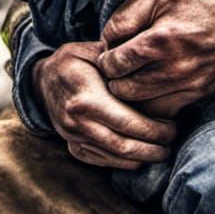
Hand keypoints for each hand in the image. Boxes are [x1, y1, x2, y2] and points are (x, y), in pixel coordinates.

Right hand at [35, 40, 176, 168]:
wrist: (41, 80)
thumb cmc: (73, 61)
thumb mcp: (93, 51)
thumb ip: (118, 59)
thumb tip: (149, 63)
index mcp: (86, 99)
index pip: (128, 123)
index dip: (155, 130)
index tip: (174, 127)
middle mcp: (78, 122)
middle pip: (124, 145)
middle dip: (154, 148)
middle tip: (173, 141)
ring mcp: (73, 138)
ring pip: (115, 158)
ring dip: (142, 158)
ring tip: (163, 151)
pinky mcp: (73, 147)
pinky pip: (102, 161)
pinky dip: (124, 163)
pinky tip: (140, 156)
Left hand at [97, 0, 214, 117]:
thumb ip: (129, 13)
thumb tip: (107, 36)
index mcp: (157, 41)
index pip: (112, 64)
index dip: (106, 57)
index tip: (111, 51)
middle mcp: (172, 71)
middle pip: (123, 91)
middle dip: (115, 79)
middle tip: (120, 66)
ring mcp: (189, 86)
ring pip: (144, 107)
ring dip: (133, 95)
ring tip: (136, 78)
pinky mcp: (204, 94)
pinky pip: (169, 112)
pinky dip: (157, 105)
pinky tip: (158, 88)